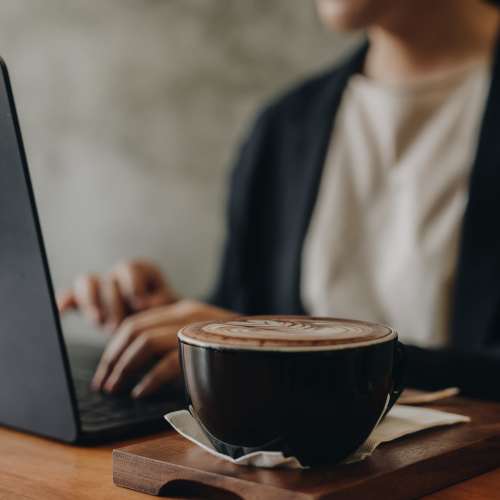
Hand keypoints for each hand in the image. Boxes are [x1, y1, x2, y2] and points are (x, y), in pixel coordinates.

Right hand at [57, 259, 176, 331]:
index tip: (140, 304)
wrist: (159, 332)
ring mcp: (103, 290)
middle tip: (120, 324)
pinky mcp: (88, 304)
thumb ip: (162, 302)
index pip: (131, 267)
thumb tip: (147, 304)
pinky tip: (60, 310)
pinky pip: (71, 297)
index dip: (133, 285)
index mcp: (142, 272)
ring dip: (92, 303)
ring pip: (87, 282)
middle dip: (114, 303)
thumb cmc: (167, 317)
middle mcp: (120, 277)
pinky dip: (65, 301)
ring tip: (100, 321)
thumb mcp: (171, 307)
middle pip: (109, 279)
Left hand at [91, 299, 234, 397]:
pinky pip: (168, 362)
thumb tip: (130, 365)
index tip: (105, 370)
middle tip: (103, 384)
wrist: (265, 346)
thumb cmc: (228, 350)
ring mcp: (195, 327)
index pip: (135, 322)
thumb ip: (170, 341)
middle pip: (134, 329)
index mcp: (181, 310)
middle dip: (112, 359)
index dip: (113, 348)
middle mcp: (186, 313)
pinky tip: (140, 393)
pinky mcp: (205, 346)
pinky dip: (150, 380)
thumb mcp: (195, 339)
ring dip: (124, 368)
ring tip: (115, 390)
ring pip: (146, 342)